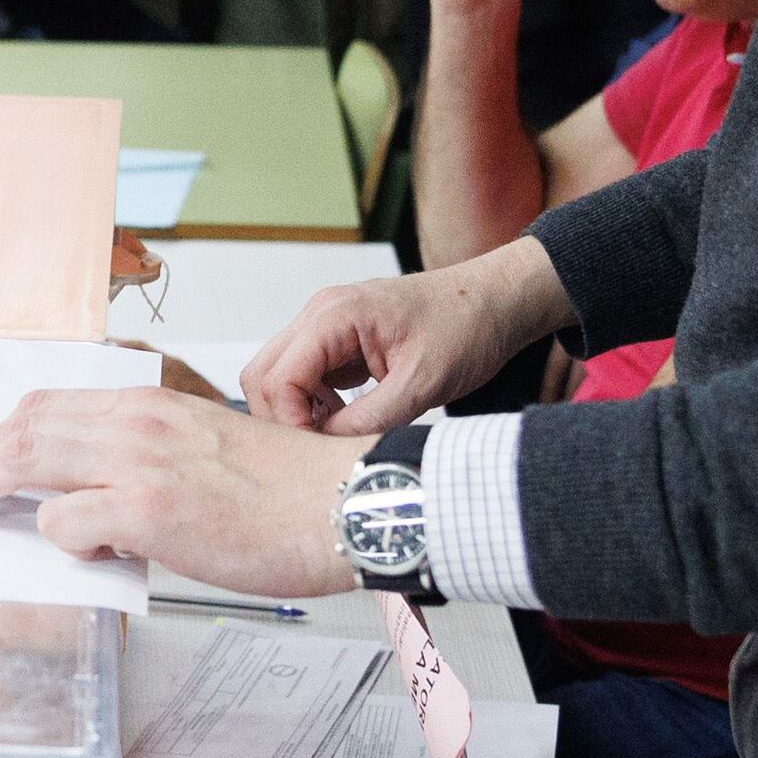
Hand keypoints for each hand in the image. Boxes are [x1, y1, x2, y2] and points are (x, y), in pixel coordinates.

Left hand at [0, 387, 360, 595]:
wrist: (344, 504)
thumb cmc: (288, 491)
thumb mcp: (205, 449)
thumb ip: (148, 462)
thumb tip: (98, 503)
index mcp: (150, 404)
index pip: (51, 406)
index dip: (1, 431)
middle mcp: (136, 421)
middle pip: (24, 428)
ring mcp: (139, 463)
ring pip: (28, 460)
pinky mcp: (149, 510)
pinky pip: (68, 521)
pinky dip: (56, 535)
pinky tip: (72, 549)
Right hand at [242, 246, 573, 434]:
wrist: (495, 302)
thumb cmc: (467, 328)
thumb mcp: (423, 385)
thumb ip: (370, 420)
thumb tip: (326, 452)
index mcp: (335, 315)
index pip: (278, 379)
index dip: (290, 424)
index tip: (318, 455)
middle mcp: (320, 314)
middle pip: (262, 376)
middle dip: (283, 420)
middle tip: (317, 453)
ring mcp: (326, 326)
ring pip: (278, 377)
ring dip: (296, 414)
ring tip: (334, 438)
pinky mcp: (338, 341)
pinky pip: (303, 376)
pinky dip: (312, 405)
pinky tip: (344, 422)